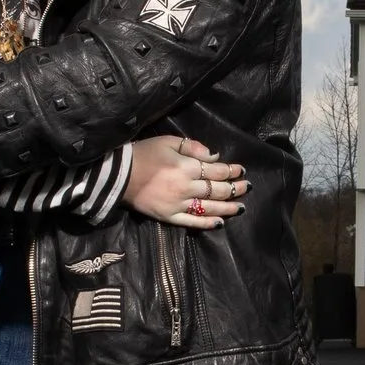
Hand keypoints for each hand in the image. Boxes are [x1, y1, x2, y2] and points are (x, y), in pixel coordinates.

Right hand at [125, 134, 246, 228]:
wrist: (118, 175)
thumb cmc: (143, 154)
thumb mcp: (168, 142)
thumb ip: (193, 148)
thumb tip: (214, 157)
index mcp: (186, 167)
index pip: (216, 170)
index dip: (232, 170)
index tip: (241, 170)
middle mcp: (186, 187)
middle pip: (217, 190)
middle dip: (235, 188)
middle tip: (247, 188)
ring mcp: (178, 204)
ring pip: (210, 208)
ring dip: (228, 207)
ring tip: (241, 207)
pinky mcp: (169, 216)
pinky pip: (192, 222)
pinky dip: (207, 223)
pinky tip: (220, 222)